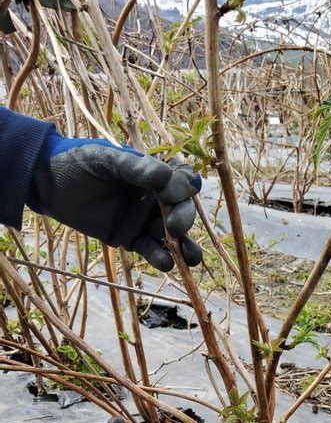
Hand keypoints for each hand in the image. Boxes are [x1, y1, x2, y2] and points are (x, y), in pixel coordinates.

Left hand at [29, 130, 202, 270]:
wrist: (48, 184)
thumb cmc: (78, 163)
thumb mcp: (105, 158)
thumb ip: (133, 167)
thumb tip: (164, 177)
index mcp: (152, 173)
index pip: (182, 180)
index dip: (184, 188)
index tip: (172, 193)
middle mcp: (153, 197)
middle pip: (181, 210)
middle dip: (184, 219)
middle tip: (175, 227)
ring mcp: (142, 220)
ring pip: (171, 235)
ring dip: (183, 246)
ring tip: (190, 258)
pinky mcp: (129, 239)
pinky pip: (149, 249)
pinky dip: (159, 257)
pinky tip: (166, 263)